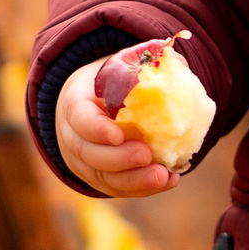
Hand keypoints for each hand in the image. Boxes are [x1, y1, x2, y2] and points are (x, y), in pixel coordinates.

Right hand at [56, 59, 182, 197]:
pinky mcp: (99, 178)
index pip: (79, 118)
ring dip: (133, 179)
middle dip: (118, 159)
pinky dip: (142, 187)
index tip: (119, 135)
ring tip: (162, 176)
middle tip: (146, 156)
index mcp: (76, 103)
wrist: (94, 107)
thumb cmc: (114, 84)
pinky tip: (169, 180)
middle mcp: (73, 136)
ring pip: (102, 177)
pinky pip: (117, 188)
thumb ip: (146, 64)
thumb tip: (175, 61)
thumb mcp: (122, 67)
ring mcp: (83, 161)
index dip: (96, 129)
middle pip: (89, 153)